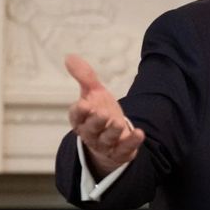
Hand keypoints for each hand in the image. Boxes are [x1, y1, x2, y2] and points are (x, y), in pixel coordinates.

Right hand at [65, 54, 144, 177]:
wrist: (112, 137)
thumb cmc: (99, 114)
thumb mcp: (93, 93)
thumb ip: (84, 77)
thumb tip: (69, 56)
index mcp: (81, 120)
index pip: (76, 116)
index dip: (79, 112)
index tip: (83, 104)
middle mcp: (90, 134)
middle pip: (91, 130)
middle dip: (97, 123)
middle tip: (103, 114)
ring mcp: (105, 144)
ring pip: (106, 140)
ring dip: (112, 133)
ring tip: (119, 123)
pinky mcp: (120, 152)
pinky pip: (124, 149)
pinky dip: (131, 142)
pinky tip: (140, 133)